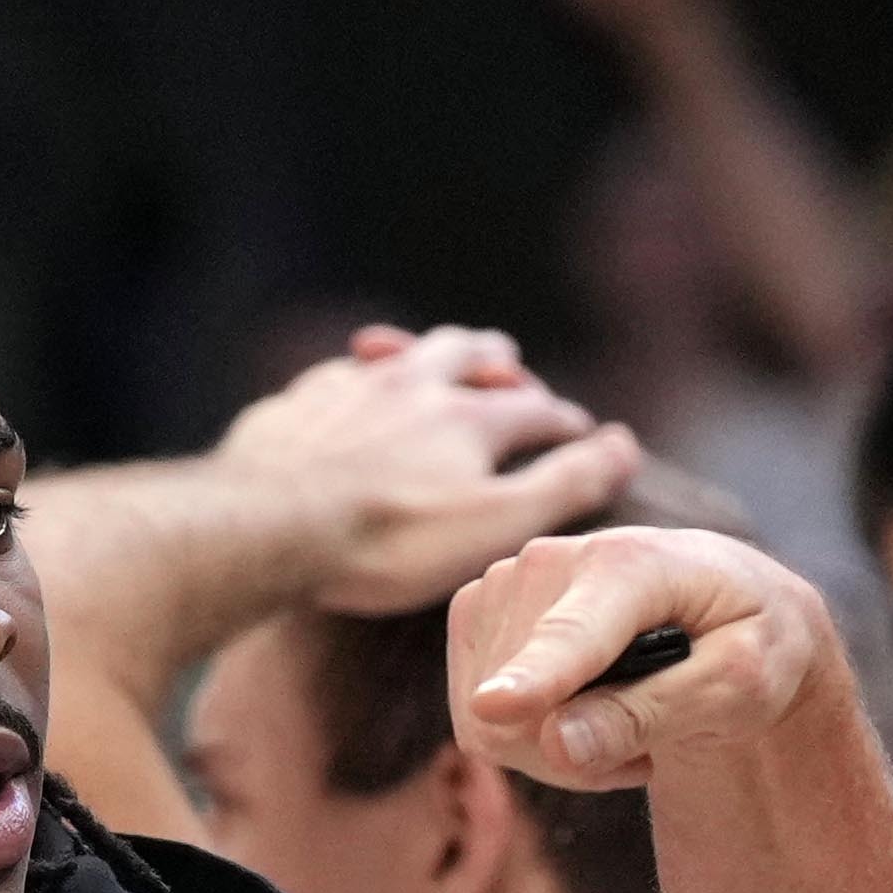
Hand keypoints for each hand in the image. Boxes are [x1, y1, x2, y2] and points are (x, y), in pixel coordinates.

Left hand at [212, 326, 643, 616]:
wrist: (268, 526)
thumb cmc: (388, 541)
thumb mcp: (496, 525)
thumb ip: (564, 485)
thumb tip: (624, 444)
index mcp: (470, 416)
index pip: (536, 411)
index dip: (565, 423)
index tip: (580, 431)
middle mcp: (415, 384)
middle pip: (467, 357)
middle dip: (496, 363)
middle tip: (508, 363)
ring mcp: (351, 388)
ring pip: (401, 354)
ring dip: (426, 351)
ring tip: (429, 355)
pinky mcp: (295, 404)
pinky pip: (336, 376)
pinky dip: (358, 376)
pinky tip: (348, 387)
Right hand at [451, 523, 840, 788]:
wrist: (727, 602)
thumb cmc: (747, 640)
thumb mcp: (738, 685)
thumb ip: (655, 713)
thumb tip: (559, 744)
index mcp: (630, 563)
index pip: (572, 632)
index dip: (533, 677)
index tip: (494, 708)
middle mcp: (550, 560)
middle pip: (523, 703)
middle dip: (576, 751)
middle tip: (651, 741)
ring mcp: (503, 583)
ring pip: (488, 720)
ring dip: (555, 749)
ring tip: (626, 722)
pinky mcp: (477, 612)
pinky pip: (478, 719)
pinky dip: (529, 736)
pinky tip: (587, 713)